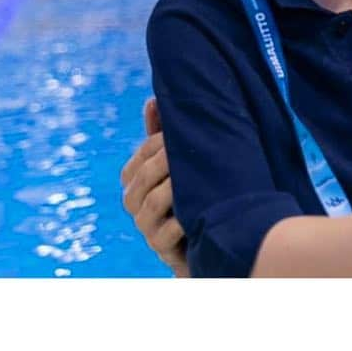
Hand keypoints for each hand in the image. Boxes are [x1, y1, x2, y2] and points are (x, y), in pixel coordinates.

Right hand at [120, 98, 189, 276]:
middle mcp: (136, 205)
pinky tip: (201, 207)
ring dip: (176, 184)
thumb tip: (152, 100)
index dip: (158, 142)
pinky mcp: (163, 250)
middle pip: (144, 175)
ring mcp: (147, 229)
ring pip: (153, 201)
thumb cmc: (198, 193)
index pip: (139, 157)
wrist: (215, 238)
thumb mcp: (183, 163)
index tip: (180, 132)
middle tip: (193, 145)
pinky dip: (182, 218)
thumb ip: (164, 136)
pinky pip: (166, 232)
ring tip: (199, 171)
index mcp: (136, 183)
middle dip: (168, 158)